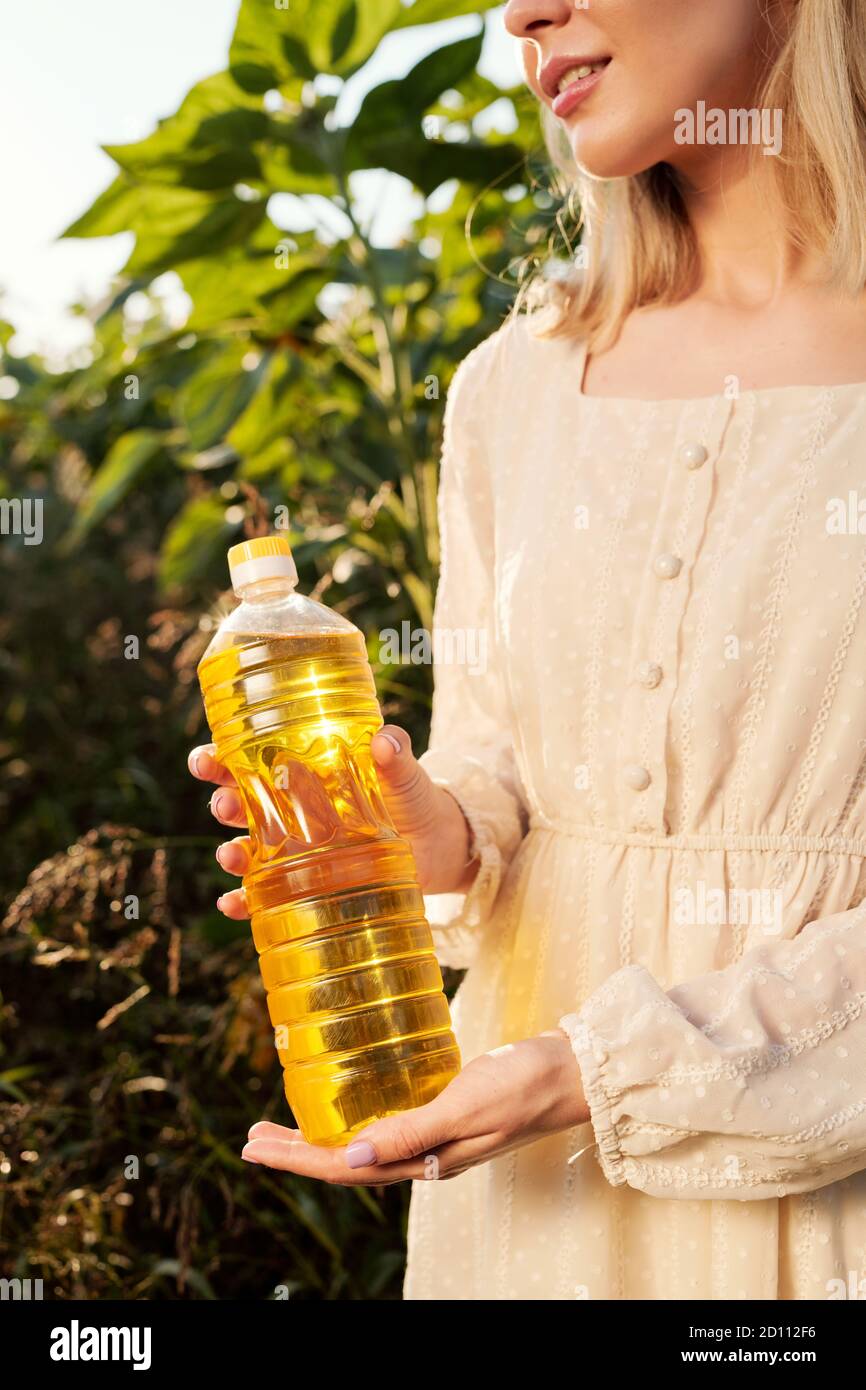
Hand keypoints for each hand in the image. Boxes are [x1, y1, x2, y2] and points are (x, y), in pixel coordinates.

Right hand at [187, 724, 475, 917]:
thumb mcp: (404, 774)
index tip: (204, 760)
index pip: (251, 762)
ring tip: (230, 856)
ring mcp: (299, 852)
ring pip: (249, 851)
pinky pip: (267, 896)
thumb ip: (396, 756)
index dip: (220, 760)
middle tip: (222, 806)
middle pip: (240, 805)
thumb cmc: (415, 798)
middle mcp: (293, 813)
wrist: (442, 845)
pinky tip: (233, 905)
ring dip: (231, 853)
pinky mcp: (310, 885)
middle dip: (222, 804)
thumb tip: (384, 742)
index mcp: (305, 775)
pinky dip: (245, 902)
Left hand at [240, 1031, 589, 1183]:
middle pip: (345, 1161)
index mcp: (426, 1160)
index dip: (297, 1160)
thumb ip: (413, 1130)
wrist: (568, 1071)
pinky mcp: (442, 1111)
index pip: (345, 1168)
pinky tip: (341, 1105)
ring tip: (280, 1128)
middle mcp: (424, 1154)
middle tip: (251, 1139)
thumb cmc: (522, 1084)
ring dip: (317, 1138)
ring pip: (361, 1144)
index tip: (256, 1148)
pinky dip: (353, 1119)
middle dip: (295, 1152)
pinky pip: (386, 1124)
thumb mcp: (465, 1105)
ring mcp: (434, 1135)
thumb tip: (353, 1156)